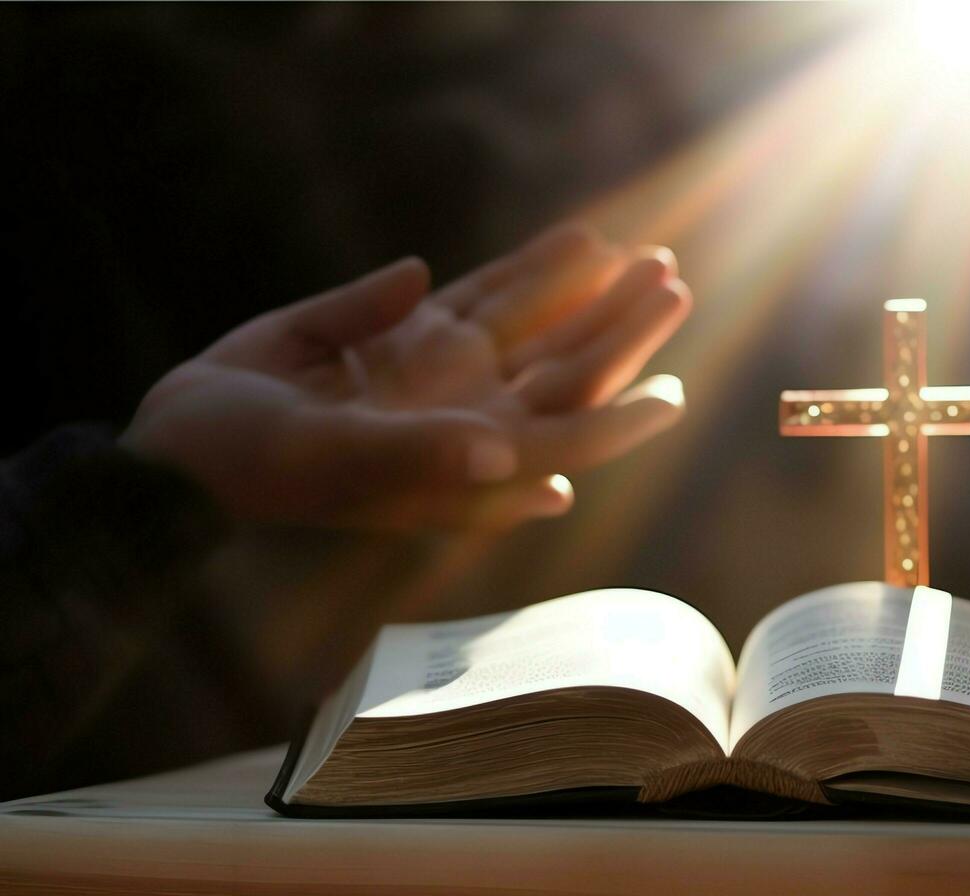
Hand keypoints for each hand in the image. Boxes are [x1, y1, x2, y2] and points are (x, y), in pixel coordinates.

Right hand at [123, 224, 690, 532]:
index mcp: (461, 460)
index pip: (558, 439)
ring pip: (535, 327)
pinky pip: (487, 294)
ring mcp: (443, 372)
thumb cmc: (255, 462)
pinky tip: (577, 242)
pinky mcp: (411, 333)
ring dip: (590, 292)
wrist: (185, 438)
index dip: (618, 420)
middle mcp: (466, 416)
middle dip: (620, 330)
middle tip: (671, 283)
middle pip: (563, 369)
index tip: (673, 398)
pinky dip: (529, 269)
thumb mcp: (334, 461)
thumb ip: (422, 458)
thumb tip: (521, 468)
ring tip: (647, 255)